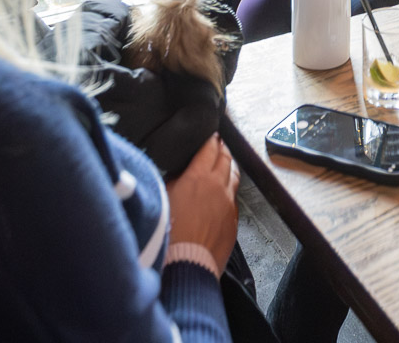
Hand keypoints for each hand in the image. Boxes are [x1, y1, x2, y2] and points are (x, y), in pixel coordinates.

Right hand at [165, 135, 238, 271]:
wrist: (187, 262)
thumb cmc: (170, 233)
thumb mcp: (164, 198)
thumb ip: (174, 182)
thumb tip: (180, 175)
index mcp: (198, 176)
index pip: (209, 149)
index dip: (211, 140)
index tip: (212, 136)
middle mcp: (218, 186)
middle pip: (225, 159)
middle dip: (222, 150)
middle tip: (220, 145)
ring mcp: (229, 203)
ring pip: (234, 177)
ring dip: (230, 167)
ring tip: (226, 163)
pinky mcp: (234, 219)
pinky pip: (234, 198)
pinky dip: (230, 190)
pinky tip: (224, 193)